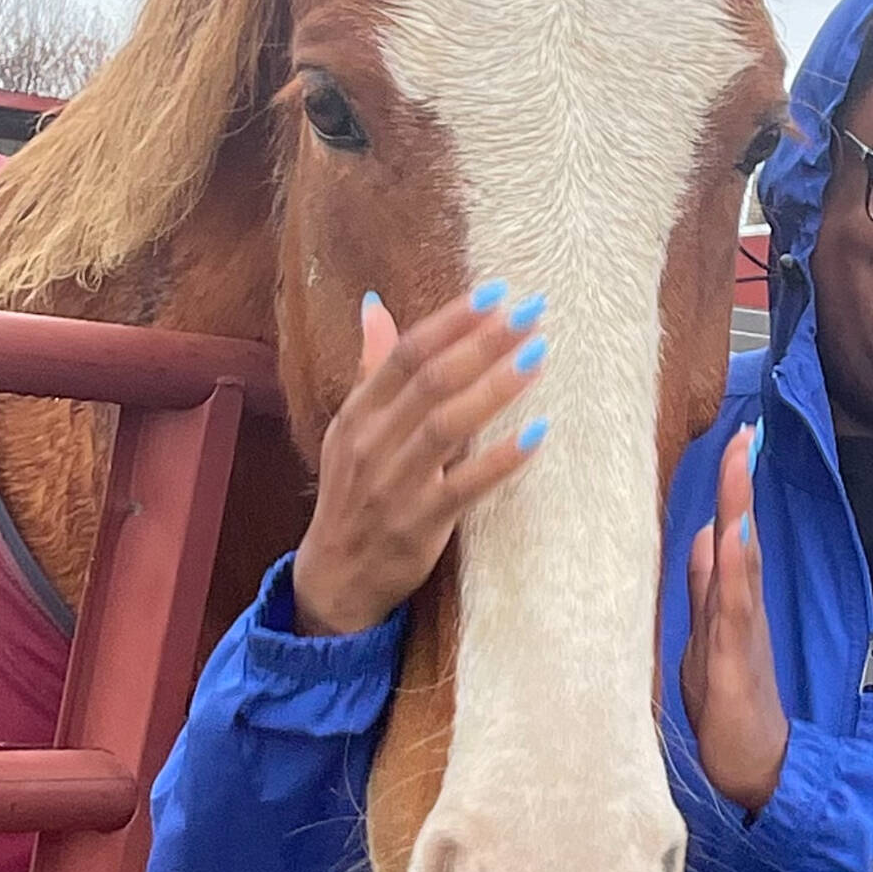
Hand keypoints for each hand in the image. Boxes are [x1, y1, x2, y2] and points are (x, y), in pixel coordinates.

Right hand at [291, 283, 548, 636]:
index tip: (496, 293)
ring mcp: (394, 485)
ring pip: (447, 426)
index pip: (405, 354)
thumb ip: (371, 368)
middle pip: (431, 381)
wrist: (336, 578)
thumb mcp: (351, 428)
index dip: (451, 321)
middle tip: (531, 313)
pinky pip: (465, 486)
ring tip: (537, 356)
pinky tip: (536, 433)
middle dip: (483, 343)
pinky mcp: (419, 524)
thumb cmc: (353, 491)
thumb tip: (374, 305)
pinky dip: (500, 459)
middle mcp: (372, 444)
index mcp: (358, 414)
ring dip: (494, 388)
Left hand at [681, 423, 788, 814]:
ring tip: (739, 466)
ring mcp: (740, 632)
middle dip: (738, 483)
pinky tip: (731, 539)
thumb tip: (702, 535)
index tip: (735, 438)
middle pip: (738, 534)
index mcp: (731, 600)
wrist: (754, 768)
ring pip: (739, 562)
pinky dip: (733, 572)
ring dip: (737, 513)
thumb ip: (707, 588)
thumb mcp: (707, 636)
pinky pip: (734, 611)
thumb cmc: (729, 705)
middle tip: (743, 433)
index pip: (729, 531)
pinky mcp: (733, 663)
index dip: (731, 486)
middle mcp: (741, 608)